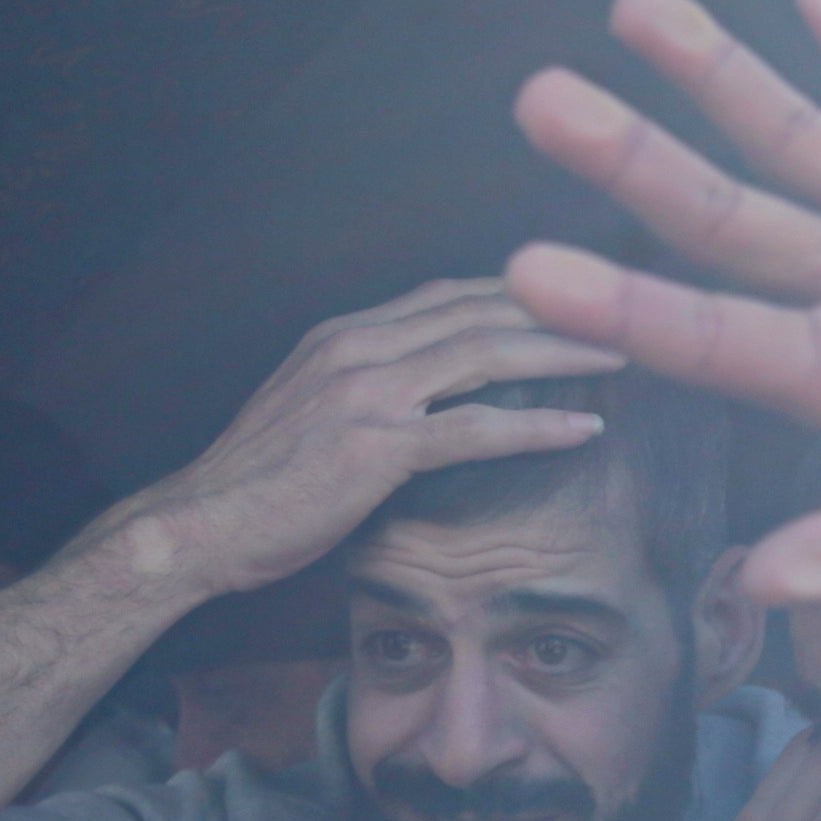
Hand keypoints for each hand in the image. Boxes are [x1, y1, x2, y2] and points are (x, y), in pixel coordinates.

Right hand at [112, 279, 624, 600]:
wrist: (194, 527)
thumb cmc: (252, 490)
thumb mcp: (305, 418)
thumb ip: (360, 395)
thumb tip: (413, 404)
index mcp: (344, 336)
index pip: (448, 295)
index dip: (518, 293)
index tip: (575, 298)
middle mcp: (358, 348)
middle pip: (481, 308)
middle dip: (560, 307)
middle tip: (626, 312)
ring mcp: (366, 393)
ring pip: (486, 352)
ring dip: (563, 352)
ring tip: (623, 358)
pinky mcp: (374, 448)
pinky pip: (472, 427)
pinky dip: (534, 423)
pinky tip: (582, 427)